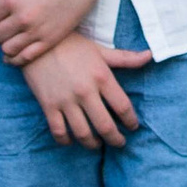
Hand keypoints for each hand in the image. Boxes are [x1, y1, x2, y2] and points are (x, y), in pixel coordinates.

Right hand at [23, 32, 151, 147]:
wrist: (37, 42)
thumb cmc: (72, 45)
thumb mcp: (100, 50)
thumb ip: (126, 58)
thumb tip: (150, 56)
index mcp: (102, 77)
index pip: (123, 107)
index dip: (131, 121)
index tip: (133, 127)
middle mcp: (85, 92)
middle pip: (105, 126)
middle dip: (116, 139)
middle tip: (120, 143)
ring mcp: (66, 100)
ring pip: (83, 133)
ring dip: (93, 144)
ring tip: (97, 144)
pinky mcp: (48, 106)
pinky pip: (59, 131)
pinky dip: (66, 141)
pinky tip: (71, 140)